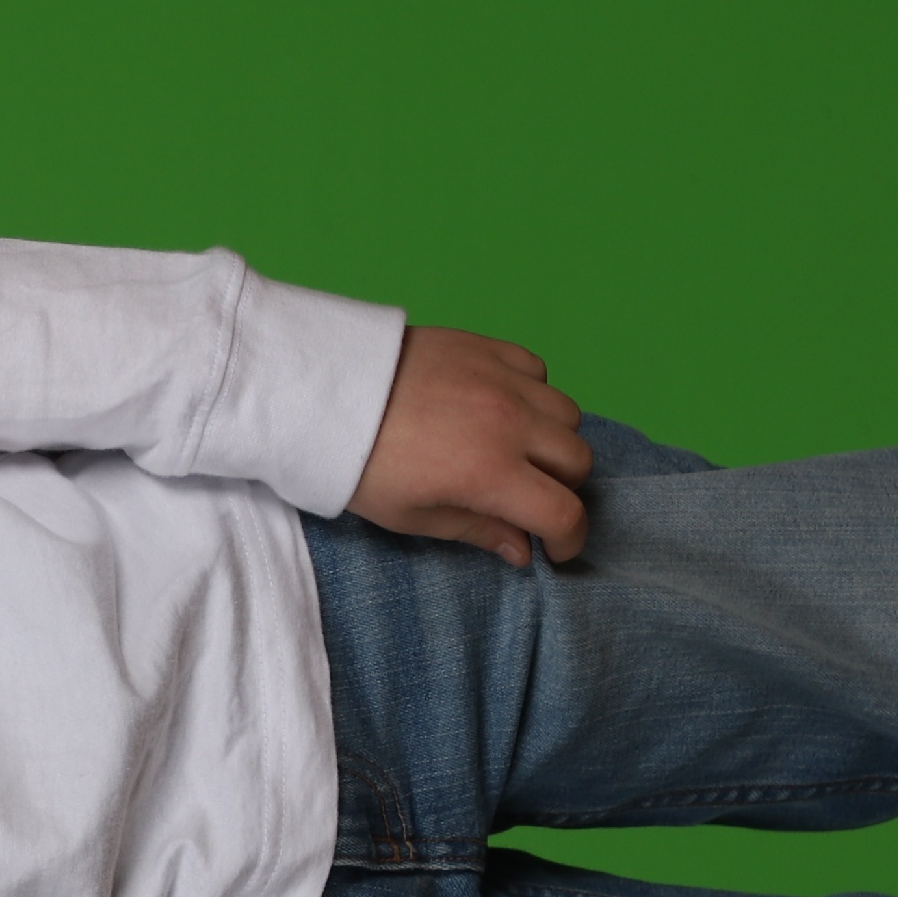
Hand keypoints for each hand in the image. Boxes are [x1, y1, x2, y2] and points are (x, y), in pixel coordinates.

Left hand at [351, 325, 593, 566]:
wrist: (318, 393)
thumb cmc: (357, 464)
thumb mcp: (410, 516)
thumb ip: (476, 531)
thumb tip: (521, 550)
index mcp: (490, 472)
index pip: (564, 512)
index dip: (569, 539)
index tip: (555, 549)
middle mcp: (509, 422)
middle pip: (578, 460)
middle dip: (563, 489)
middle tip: (530, 498)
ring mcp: (502, 379)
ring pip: (568, 413)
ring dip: (554, 439)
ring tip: (519, 451)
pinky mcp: (486, 346)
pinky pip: (538, 370)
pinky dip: (534, 392)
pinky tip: (503, 406)